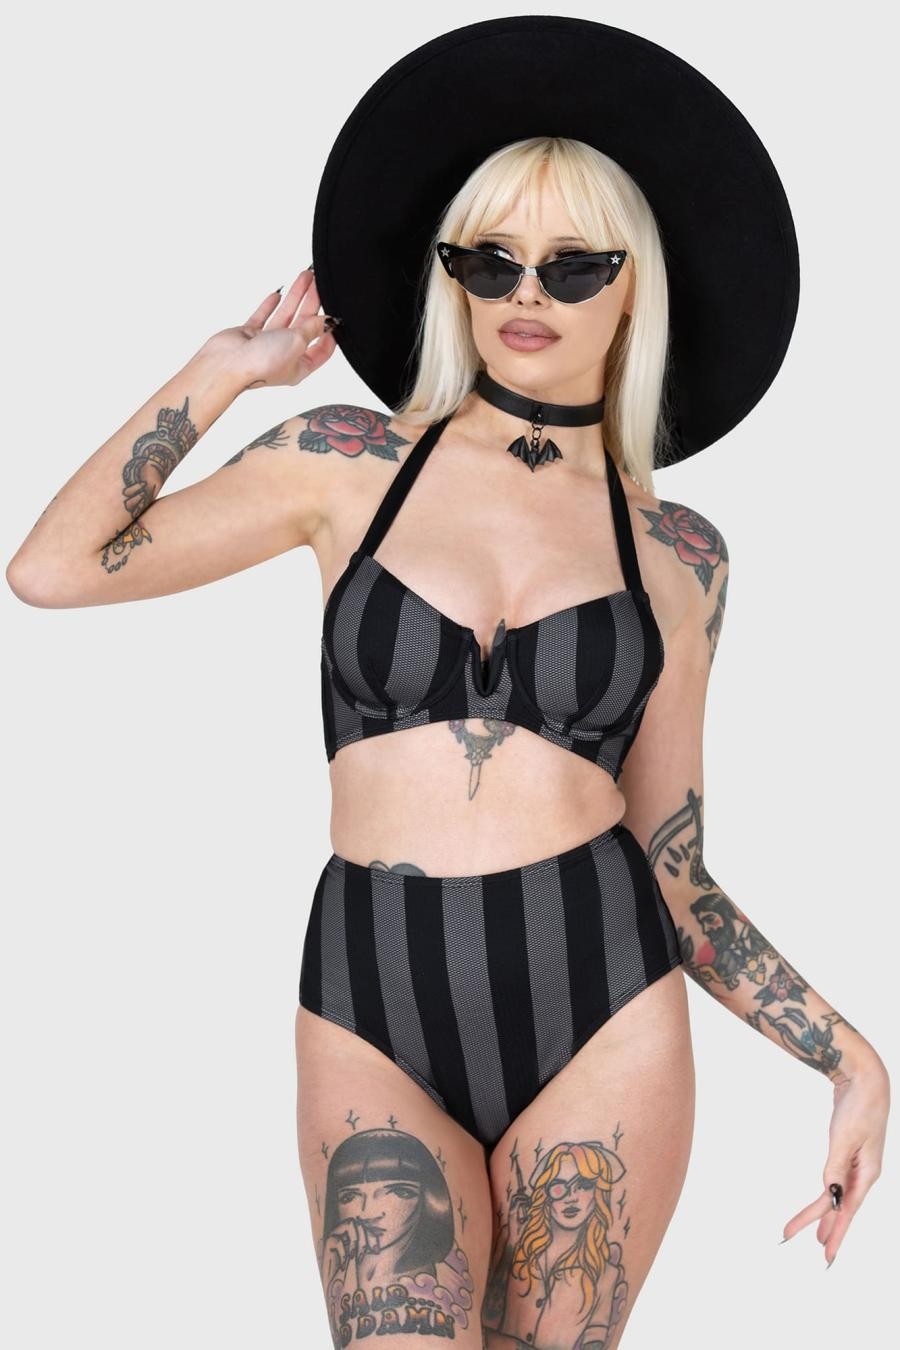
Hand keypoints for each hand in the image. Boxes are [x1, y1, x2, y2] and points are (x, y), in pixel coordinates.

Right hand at [201, 268, 337, 390]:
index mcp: (299, 366)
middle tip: (318, 282)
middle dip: (312, 302)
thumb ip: (311, 329)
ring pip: (285, 316)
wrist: (228, 364)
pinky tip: (278, 294)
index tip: (336, 314)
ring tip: (304, 276)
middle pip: (304, 325)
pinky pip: (263, 316)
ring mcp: (266, 344)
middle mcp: (284, 356)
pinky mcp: (249, 334)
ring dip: (295, 296)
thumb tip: (324, 320)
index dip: (330, 332)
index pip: (321, 349)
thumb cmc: (261, 363)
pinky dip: (270, 305)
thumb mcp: (297, 343)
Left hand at [781, 1049, 889, 1264]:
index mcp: (868, 1173)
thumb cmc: (860, 1105)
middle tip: (803, 1242)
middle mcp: (864, 1172)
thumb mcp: (845, 1136)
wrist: (865, 1078)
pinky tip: (825, 1201)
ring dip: (823, 1212)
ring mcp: (857, 1162)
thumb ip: (835, 1166)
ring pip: (837, 1193)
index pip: (848, 1210)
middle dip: (822, 1225)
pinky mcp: (848, 1151)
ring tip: (811, 1234)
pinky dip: (828, 1191)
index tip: (825, 1254)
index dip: (836, 1232)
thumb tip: (829, 1194)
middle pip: (841, 1205)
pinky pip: (836, 1178)